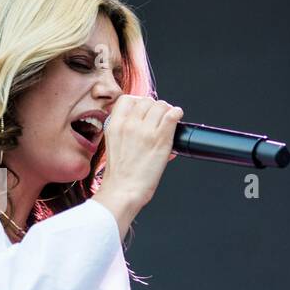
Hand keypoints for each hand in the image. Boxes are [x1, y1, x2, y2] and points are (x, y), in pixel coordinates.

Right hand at [92, 95, 182, 236]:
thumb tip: (142, 123)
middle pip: (146, 101)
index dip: (138, 102)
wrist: (123, 191)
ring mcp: (145, 131)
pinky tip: (177, 118)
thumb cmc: (118, 175)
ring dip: (167, 111)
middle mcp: (129, 124)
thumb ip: (124, 131)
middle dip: (154, 107)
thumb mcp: (113, 145)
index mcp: (114, 125)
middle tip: (159, 118)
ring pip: (161, 105)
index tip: (144, 110)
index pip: (127, 99)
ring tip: (169, 120)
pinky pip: (172, 115)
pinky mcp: (160, 139)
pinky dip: (177, 114)